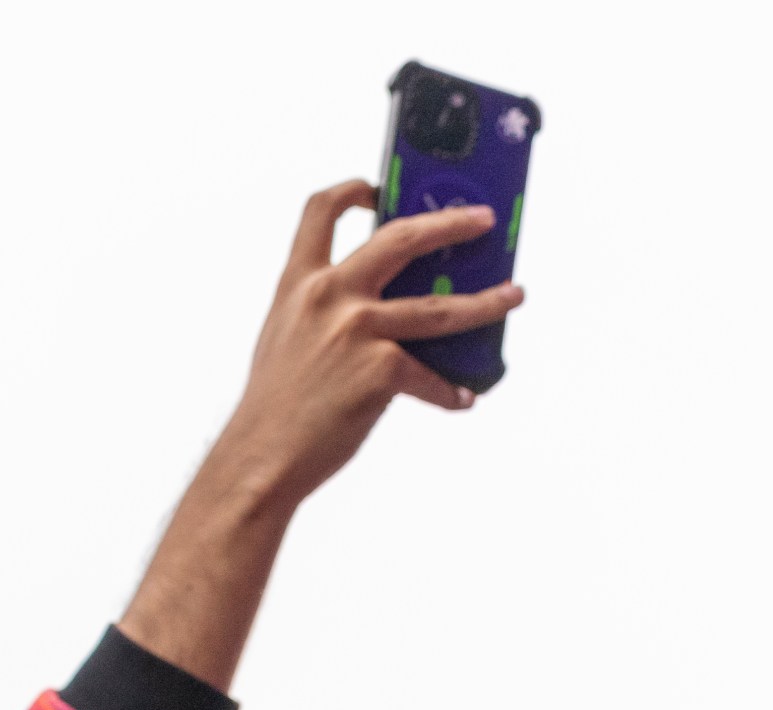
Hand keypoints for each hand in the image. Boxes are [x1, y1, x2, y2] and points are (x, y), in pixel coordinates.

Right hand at [190, 181, 522, 521]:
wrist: (260, 458)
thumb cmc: (273, 407)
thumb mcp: (285, 338)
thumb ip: (322, 311)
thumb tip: (380, 306)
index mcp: (299, 284)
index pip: (322, 211)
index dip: (354, 190)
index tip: (380, 189)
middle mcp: (329, 296)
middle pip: (402, 237)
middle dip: (451, 223)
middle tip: (483, 220)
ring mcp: (356, 331)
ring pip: (441, 307)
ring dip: (485, 302)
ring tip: (512, 296)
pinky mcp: (379, 371)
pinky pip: (431, 376)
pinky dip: (450, 391)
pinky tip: (463, 398)